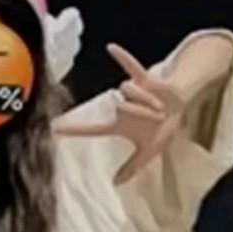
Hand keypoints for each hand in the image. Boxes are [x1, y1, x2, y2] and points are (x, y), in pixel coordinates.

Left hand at [55, 43, 185, 183]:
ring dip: (148, 99)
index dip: (72, 130)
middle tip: (155, 116)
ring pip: (130, 91)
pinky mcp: (144, 79)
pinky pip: (131, 66)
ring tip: (160, 105)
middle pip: (120, 105)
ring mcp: (130, 92)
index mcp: (116, 125)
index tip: (53, 128)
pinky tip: (109, 47)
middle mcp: (119, 108)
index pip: (89, 129)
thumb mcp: (149, 153)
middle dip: (140, 109)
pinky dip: (122, 57)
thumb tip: (116, 184)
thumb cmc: (162, 129)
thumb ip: (132, 168)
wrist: (180, 108)